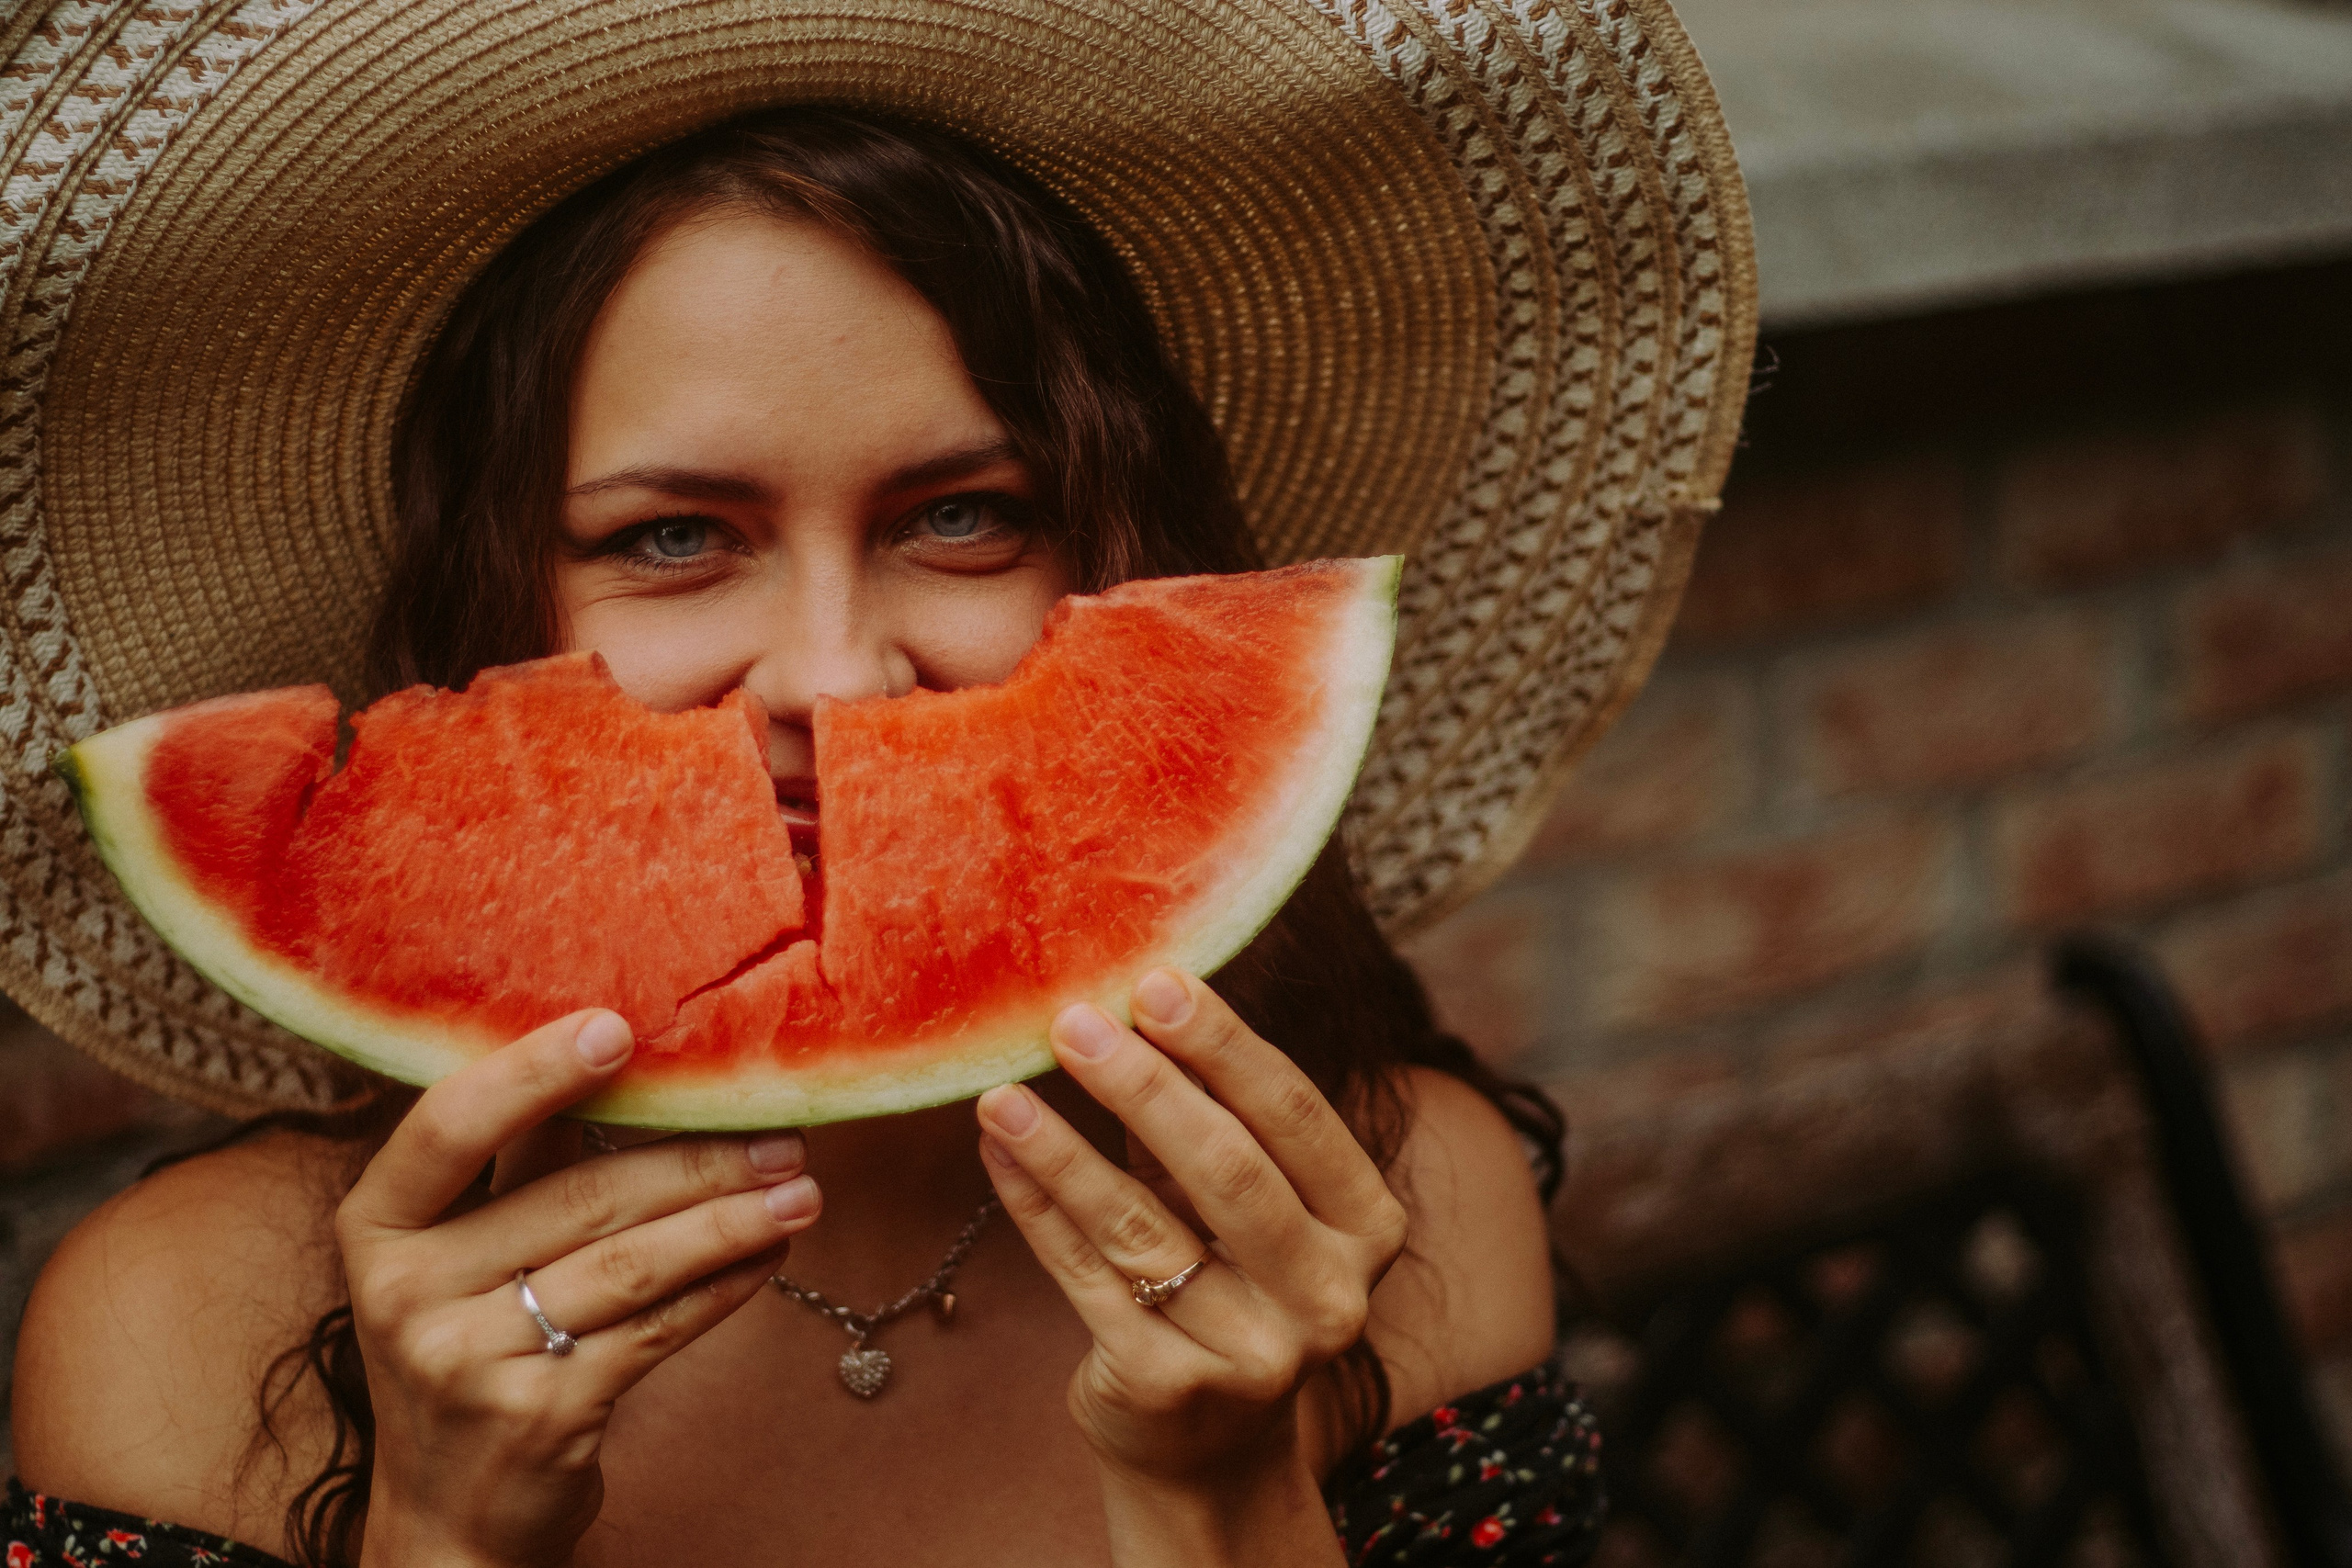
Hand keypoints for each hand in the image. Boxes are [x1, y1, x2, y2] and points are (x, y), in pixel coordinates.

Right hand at [336, 1009, 822, 1567]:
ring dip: (731, 1219)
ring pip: (632, 1262)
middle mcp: (405, 1291)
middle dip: (695, 1158)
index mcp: (377, 1224)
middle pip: (579, 1196)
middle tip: (781, 1132)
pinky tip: (771, 1254)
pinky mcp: (541, 1415)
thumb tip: (618, 1041)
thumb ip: (516, 1157)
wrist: (449, 1513)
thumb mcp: (457, 1252)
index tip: (618, 1029)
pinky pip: (657, 1329)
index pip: (449, 1126)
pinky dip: (725, 1286)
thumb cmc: (470, 1343)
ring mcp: (467, 1360)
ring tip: (801, 1189)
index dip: (533, 1072)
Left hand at [976, 971, 1406, 1563]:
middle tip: (1074, 1020)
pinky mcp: (1167, 1389)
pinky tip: (1000, 1152)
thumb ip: (1214, 1120)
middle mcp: (1328, 1297)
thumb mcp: (1250, 1209)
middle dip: (1144, 1085)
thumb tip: (1132, 998)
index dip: (1224, 1045)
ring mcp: (1252, 1353)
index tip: (1157, 981)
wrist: (1211, 1454)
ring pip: (1141, 1226)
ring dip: (1064, 1147)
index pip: (1295, 1116)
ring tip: (1004, 1089)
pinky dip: (1036, 1206)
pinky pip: (1085, 1277)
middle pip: (1226, 1169)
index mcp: (1367, 1228)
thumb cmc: (1230, 1288)